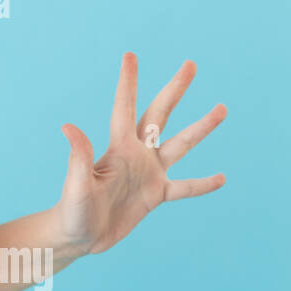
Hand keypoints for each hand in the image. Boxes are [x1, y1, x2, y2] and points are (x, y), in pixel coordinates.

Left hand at [54, 52, 226, 256]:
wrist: (78, 236)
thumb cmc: (72, 209)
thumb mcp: (77, 183)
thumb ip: (79, 156)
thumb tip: (68, 126)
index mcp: (117, 147)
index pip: (125, 106)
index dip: (128, 81)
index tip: (130, 54)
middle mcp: (136, 154)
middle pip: (160, 114)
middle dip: (174, 89)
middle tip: (190, 64)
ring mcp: (149, 173)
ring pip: (180, 145)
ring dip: (201, 128)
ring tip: (221, 108)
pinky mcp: (156, 195)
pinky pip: (184, 188)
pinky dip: (202, 184)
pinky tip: (222, 178)